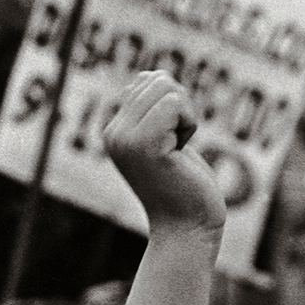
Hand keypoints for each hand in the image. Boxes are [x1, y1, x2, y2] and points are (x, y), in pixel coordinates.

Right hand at [103, 71, 224, 233]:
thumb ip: (159, 113)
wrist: (188, 229)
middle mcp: (115, 133)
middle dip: (183, 106)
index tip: (174, 139)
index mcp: (117, 131)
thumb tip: (157, 75)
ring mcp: (126, 138)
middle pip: (156, 79)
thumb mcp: (169, 143)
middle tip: (180, 143)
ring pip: (166, 87)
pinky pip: (174, 103)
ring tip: (179, 147)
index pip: (146, 81)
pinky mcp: (144, 145)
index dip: (175, 103)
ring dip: (187, 115)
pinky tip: (182, 150)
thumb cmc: (188, 190)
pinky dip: (190, 122)